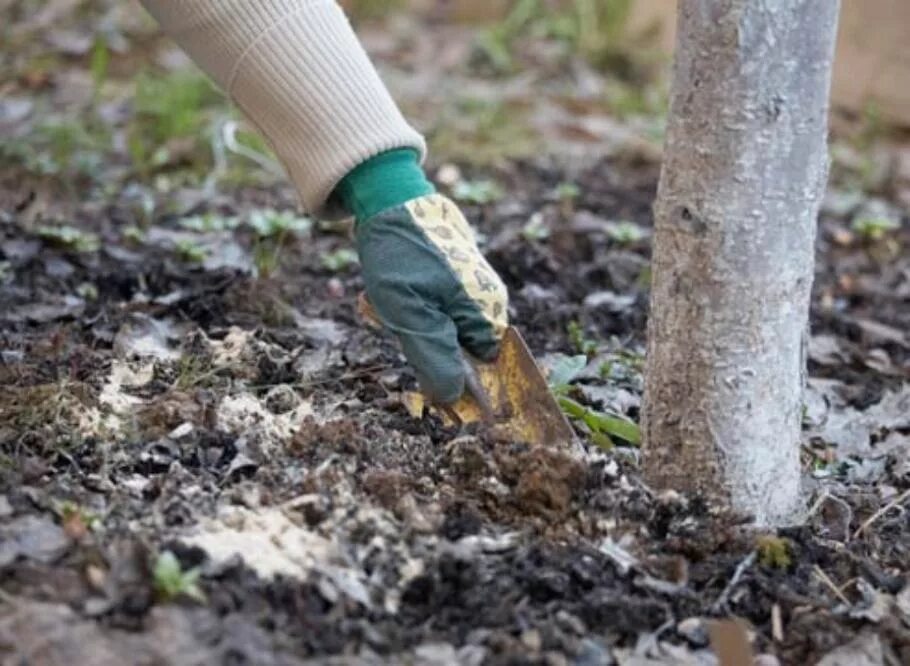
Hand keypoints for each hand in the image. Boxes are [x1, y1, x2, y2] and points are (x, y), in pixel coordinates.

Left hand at [356, 193, 507, 403]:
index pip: (479, 368)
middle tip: (396, 315)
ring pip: (439, 328)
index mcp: (487, 311)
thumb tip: (451, 400)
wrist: (389, 198)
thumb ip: (434, 358)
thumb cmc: (400, 256)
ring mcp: (471, 285)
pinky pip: (431, 307)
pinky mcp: (453, 274)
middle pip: (457, 348)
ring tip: (387, 299)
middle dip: (422, 340)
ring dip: (408, 321)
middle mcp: (487, 299)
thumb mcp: (411, 315)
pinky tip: (389, 289)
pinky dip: (407, 305)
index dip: (448, 369)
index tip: (416, 351)